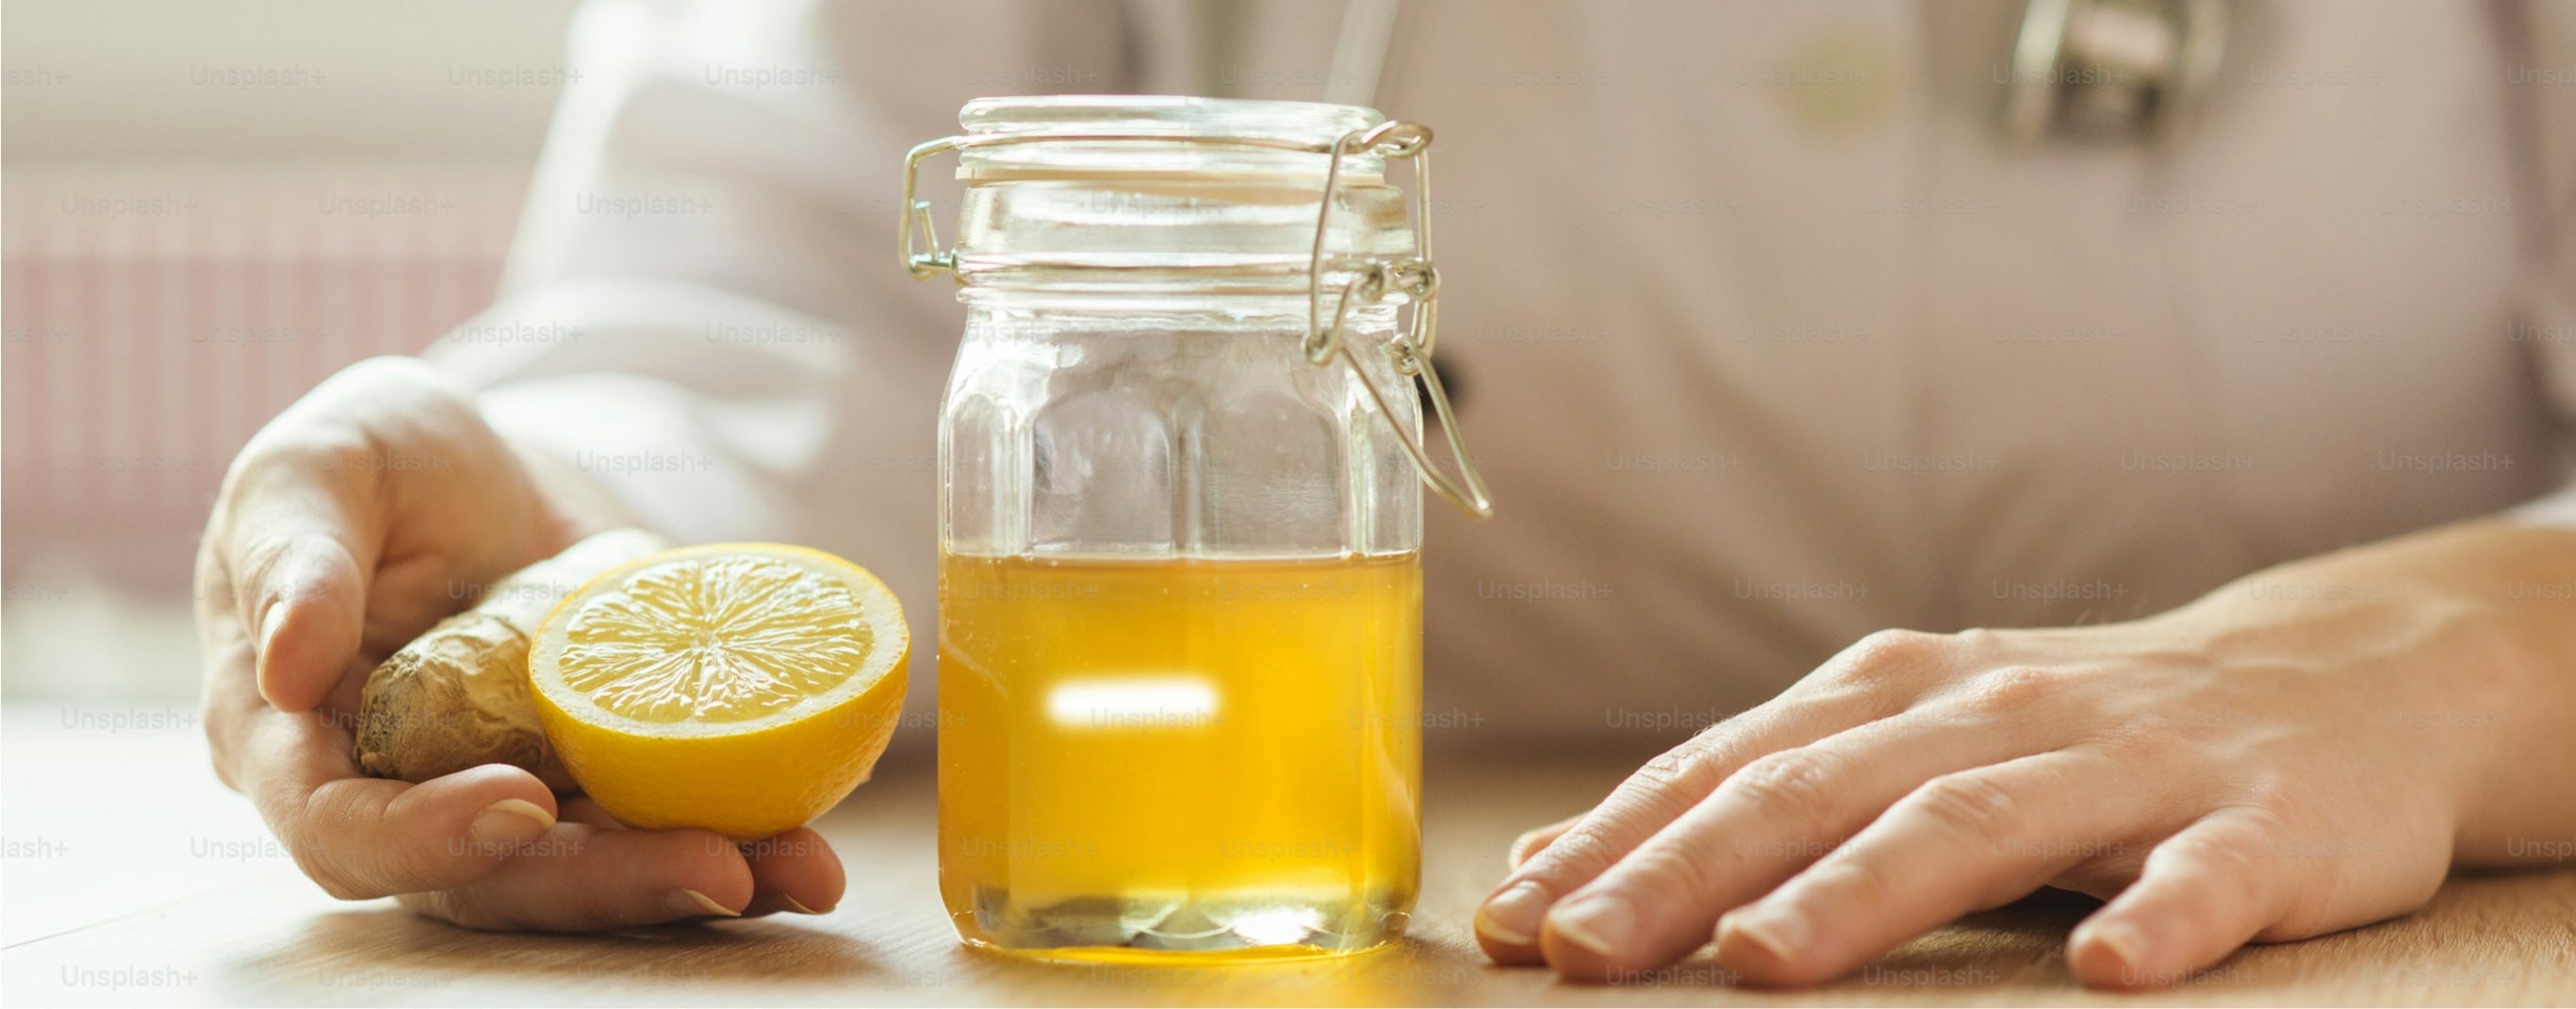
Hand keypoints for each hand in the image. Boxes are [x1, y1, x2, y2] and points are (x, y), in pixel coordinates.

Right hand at [195, 356, 845, 927]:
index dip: (426, 838)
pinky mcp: (593, 785)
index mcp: (292, 743)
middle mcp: (398, 797)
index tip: (523, 803)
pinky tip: (813, 844)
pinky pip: (655, 831)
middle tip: (719, 867)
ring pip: (586, 873)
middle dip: (608, 883)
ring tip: (801, 871)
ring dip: (692, 880)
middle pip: (490, 879)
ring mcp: (502, 799)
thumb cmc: (375, 460)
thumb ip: (296, 557)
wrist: (484, 468)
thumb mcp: (319, 469)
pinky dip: (739, 838)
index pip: (341, 830)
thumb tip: (286, 667)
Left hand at [1474, 520, 2575, 986]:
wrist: (2337, 678)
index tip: (1512, 918)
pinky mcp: (2262, 823)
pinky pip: (2207, 875)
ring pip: (1975, 824)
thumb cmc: (2074, 732)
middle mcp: (1992, 712)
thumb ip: (1757, 795)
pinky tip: (2108, 969)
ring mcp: (2128, 762)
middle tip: (1580, 950)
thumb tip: (1563, 867)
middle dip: (1685, 874)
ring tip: (1761, 963)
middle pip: (1818, 794)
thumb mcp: (1906, 741)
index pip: (1730, 769)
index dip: (1616, 843)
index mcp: (1894, 694)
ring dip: (1860, 893)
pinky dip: (2159, 916)